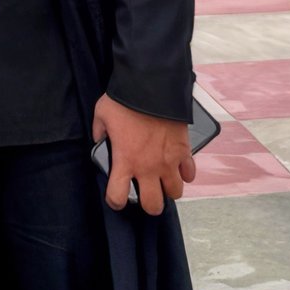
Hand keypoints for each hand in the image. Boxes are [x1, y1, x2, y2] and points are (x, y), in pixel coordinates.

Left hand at [92, 93, 194, 215]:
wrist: (152, 84)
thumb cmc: (125, 99)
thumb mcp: (102, 114)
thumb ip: (100, 132)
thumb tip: (100, 139)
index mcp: (125, 160)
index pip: (118, 197)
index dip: (115, 200)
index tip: (117, 195)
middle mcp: (148, 167)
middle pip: (153, 205)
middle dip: (149, 203)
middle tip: (146, 193)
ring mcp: (169, 161)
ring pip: (175, 193)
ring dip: (169, 189)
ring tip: (163, 180)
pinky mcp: (184, 151)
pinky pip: (190, 173)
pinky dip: (185, 173)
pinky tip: (178, 166)